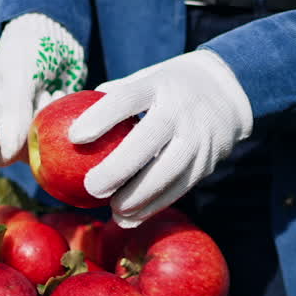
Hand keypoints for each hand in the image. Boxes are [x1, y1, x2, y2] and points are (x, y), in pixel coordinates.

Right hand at [0, 13, 86, 164]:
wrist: (55, 32)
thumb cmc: (28, 48)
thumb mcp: (19, 78)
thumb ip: (13, 114)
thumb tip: (6, 156)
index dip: (17, 145)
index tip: (32, 118)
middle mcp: (8, 127)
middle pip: (27, 151)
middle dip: (40, 125)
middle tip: (44, 93)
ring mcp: (33, 126)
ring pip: (48, 142)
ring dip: (54, 118)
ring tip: (52, 89)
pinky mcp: (54, 122)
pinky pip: (65, 132)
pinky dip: (67, 115)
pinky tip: (62, 91)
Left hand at [68, 50, 252, 226]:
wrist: (230, 91)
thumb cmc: (170, 86)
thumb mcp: (147, 77)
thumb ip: (113, 96)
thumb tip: (65, 116)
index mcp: (158, 84)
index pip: (128, 98)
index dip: (101, 117)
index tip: (74, 137)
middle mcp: (181, 110)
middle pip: (149, 141)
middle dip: (119, 168)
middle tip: (91, 188)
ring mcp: (199, 138)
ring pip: (169, 172)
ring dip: (139, 197)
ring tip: (114, 211)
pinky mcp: (208, 162)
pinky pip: (180, 188)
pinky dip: (155, 206)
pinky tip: (131, 218)